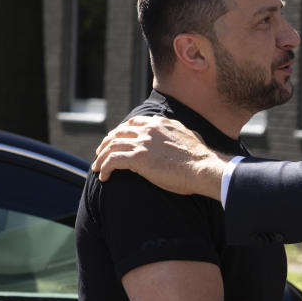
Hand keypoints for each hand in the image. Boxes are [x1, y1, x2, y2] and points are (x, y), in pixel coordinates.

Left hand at [91, 116, 229, 198]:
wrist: (204, 167)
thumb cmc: (200, 158)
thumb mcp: (189, 136)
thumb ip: (176, 132)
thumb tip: (177, 135)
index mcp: (160, 123)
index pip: (132, 123)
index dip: (121, 132)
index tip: (116, 141)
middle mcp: (149, 130)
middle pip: (118, 133)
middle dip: (106, 143)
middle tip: (100, 154)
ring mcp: (142, 143)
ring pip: (111, 146)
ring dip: (101, 158)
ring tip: (97, 168)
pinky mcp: (138, 158)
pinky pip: (112, 161)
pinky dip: (105, 168)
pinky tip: (104, 177)